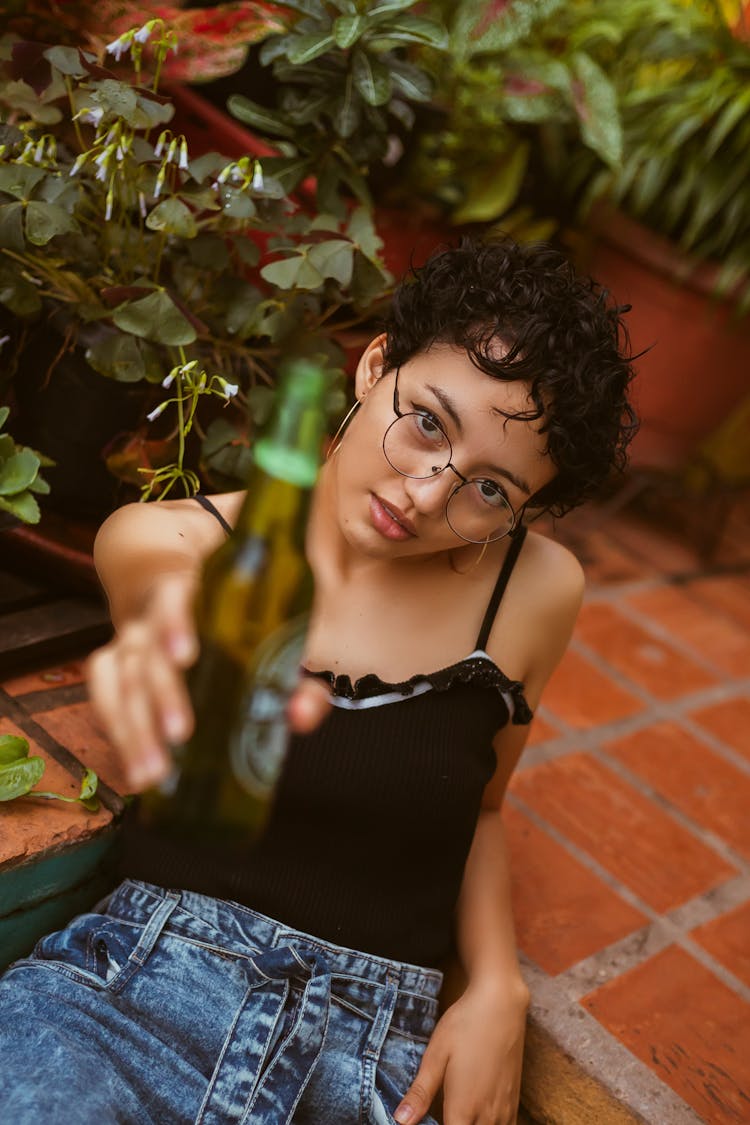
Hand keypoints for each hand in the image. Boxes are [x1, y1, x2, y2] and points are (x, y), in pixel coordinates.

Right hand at [86, 573, 330, 792]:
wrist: (169, 592)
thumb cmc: (235, 627)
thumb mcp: (272, 641)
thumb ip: (296, 679)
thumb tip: (300, 716)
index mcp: (190, 595)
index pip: (173, 599)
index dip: (176, 622)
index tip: (186, 655)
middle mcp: (150, 618)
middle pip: (147, 654)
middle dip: (161, 696)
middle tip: (179, 734)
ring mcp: (127, 641)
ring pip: (121, 682)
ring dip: (133, 729)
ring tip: (151, 773)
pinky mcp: (111, 663)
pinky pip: (103, 694)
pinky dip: (116, 730)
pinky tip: (133, 766)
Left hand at [394, 979, 528, 1124]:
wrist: (501, 1003)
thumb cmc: (465, 1025)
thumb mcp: (435, 1055)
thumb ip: (420, 1093)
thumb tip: (401, 1121)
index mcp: (463, 1108)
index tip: (430, 1118)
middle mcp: (488, 1115)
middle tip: (440, 1112)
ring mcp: (505, 1109)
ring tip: (457, 1113)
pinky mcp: (514, 1100)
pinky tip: (477, 1115)